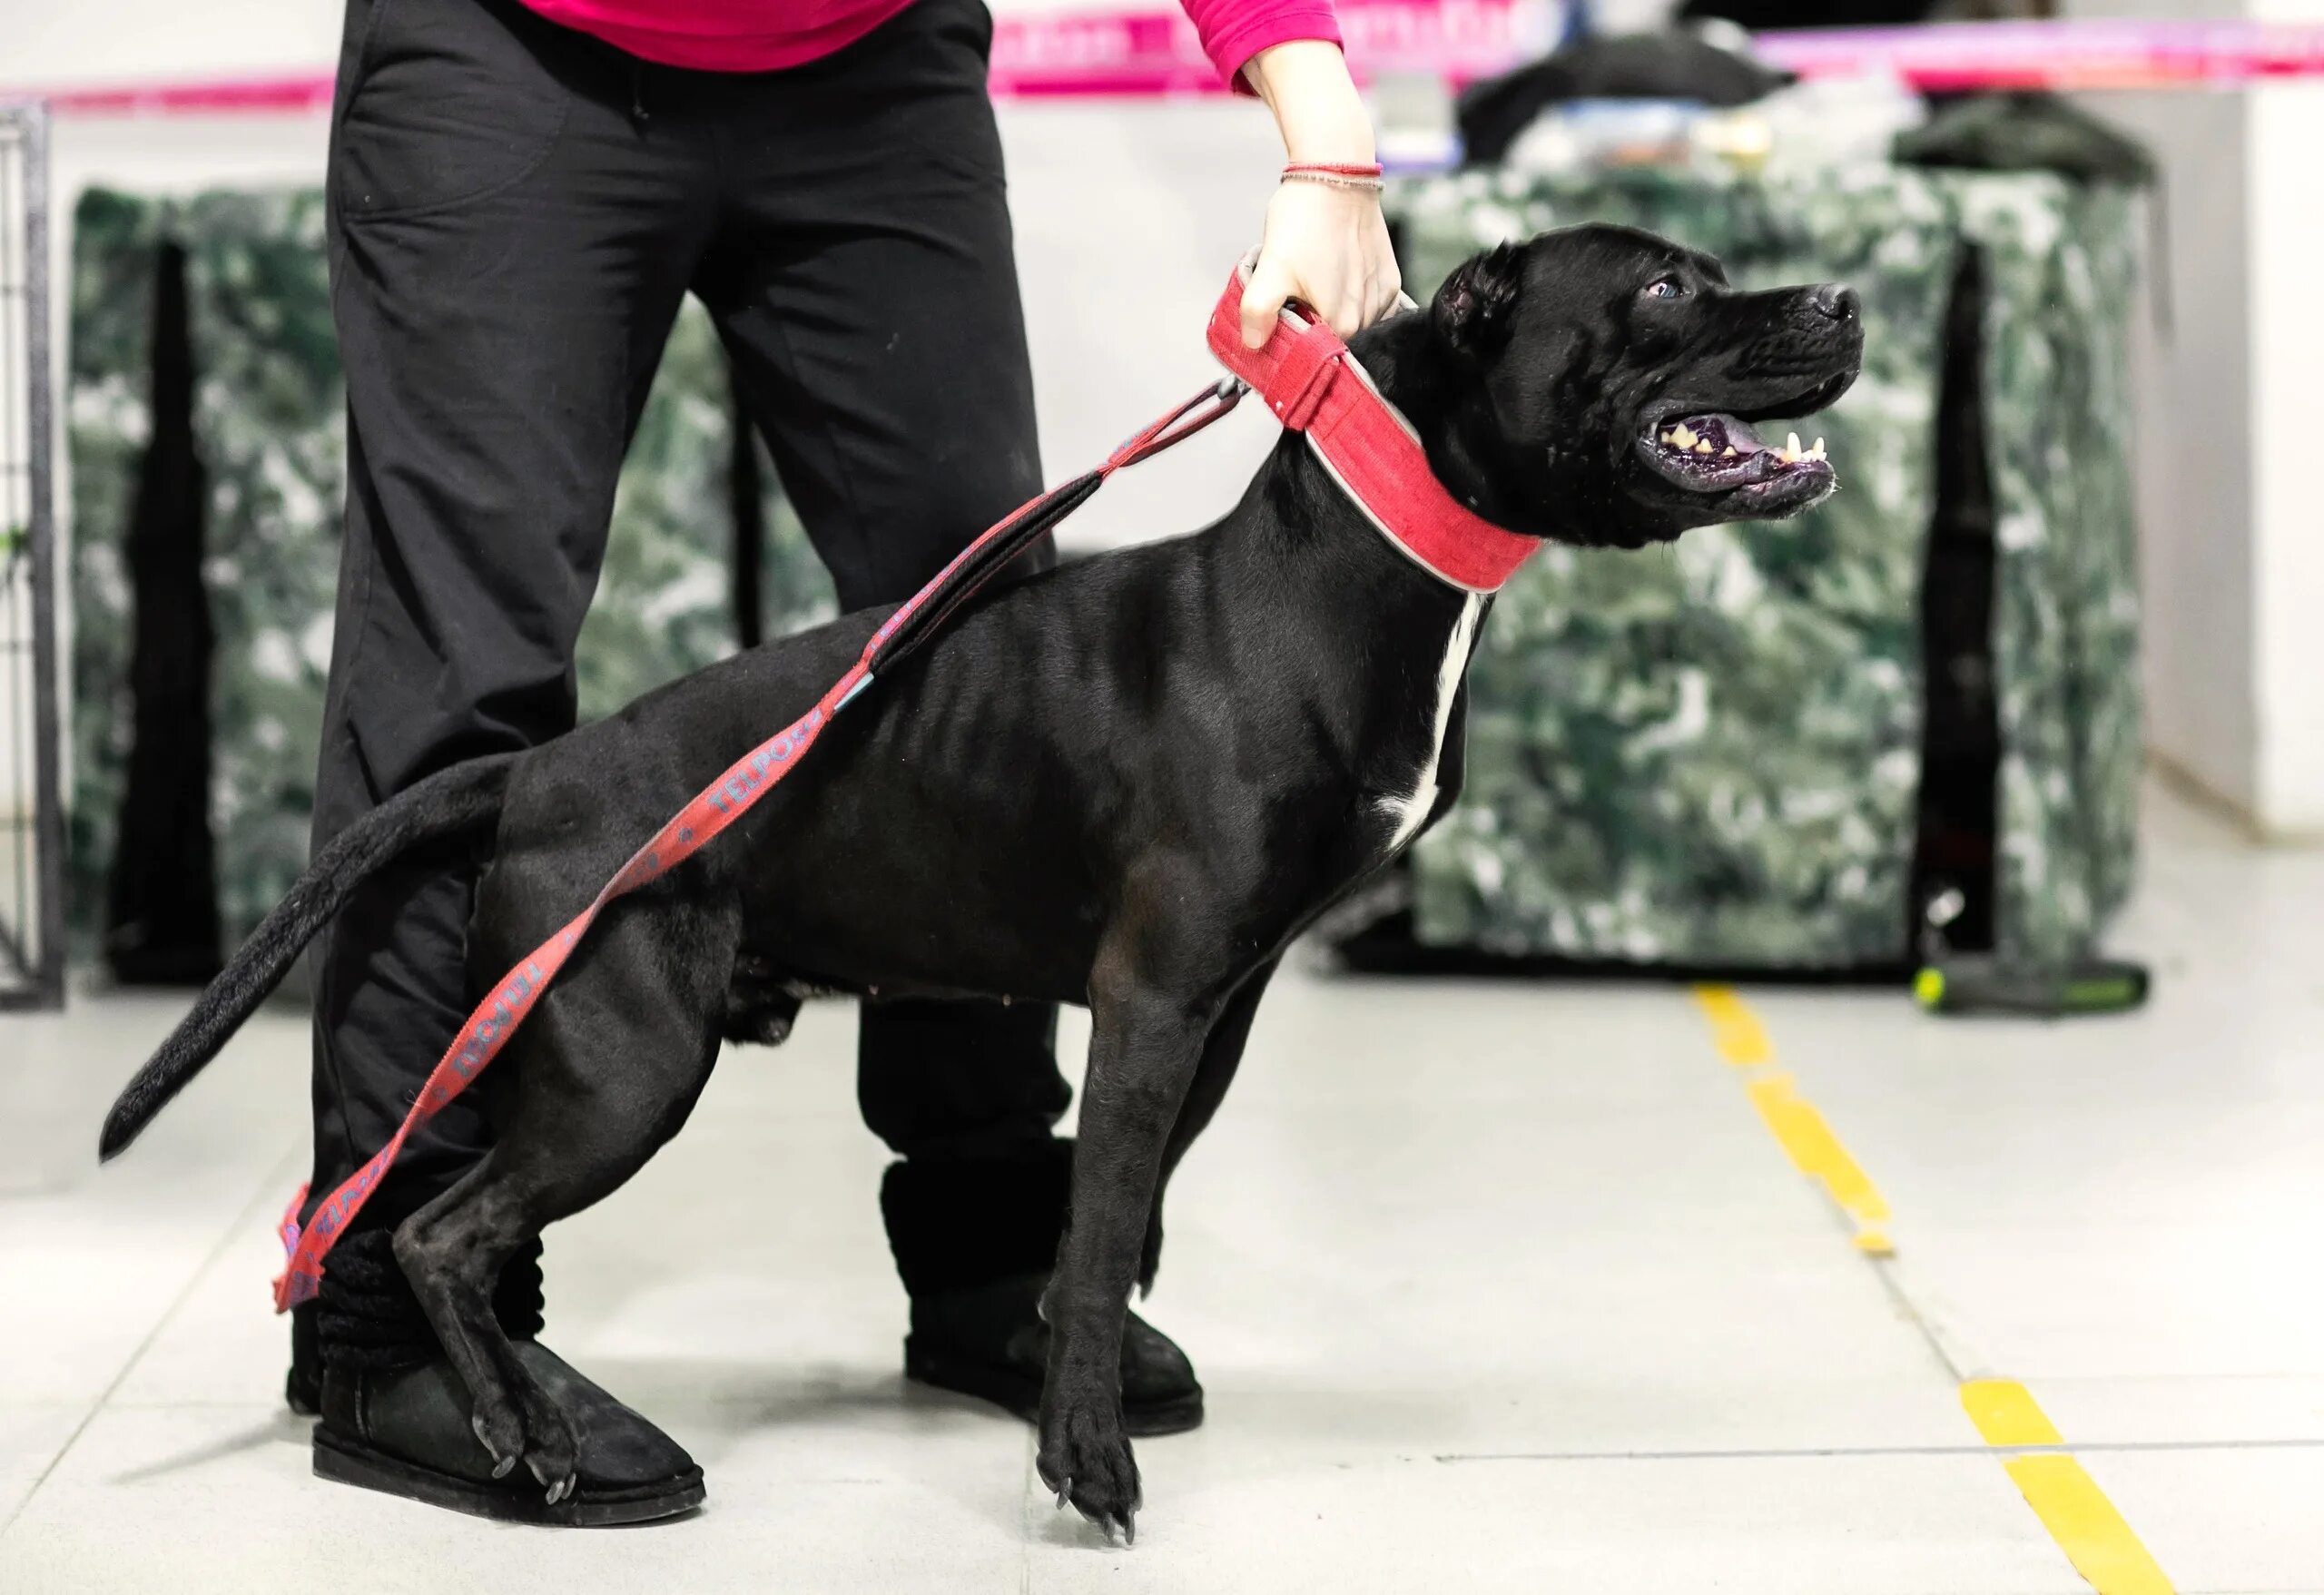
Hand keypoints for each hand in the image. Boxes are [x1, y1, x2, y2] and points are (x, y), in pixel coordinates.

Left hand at [1241, 177, 1401, 348]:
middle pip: (1332, 342)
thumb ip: (1258, 313)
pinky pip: (1368, 307)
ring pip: (1351, 325)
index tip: (1278, 326)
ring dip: (1331, 313)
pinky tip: (1336, 276)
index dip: (1292, 347)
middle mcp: (1367, 320)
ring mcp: (1382, 301)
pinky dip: (1350, 299)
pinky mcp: (1390, 282)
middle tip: (1293, 297)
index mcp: (1340, 325)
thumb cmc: (1304, 220)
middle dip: (1311, 328)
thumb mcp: (1270, 267)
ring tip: (1316, 281)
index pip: (1312, 357)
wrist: (1337, 176)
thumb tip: (1254, 345)